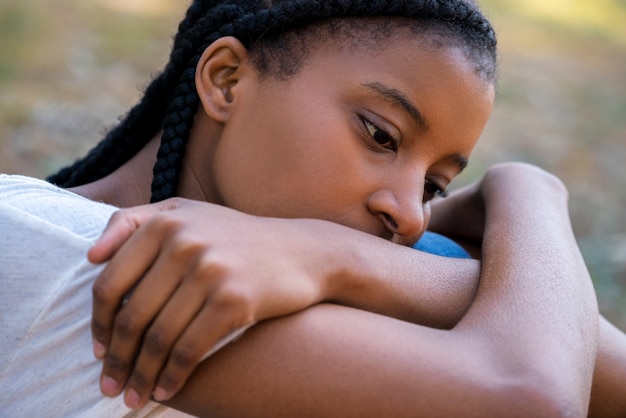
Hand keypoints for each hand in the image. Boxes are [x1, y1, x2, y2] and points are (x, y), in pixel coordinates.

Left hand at [89, 198, 330, 408]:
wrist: (303, 251)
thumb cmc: (238, 237)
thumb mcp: (186, 213)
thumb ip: (133, 222)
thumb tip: (90, 258)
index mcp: (163, 223)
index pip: (110, 284)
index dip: (99, 325)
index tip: (98, 351)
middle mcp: (183, 243)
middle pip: (132, 315)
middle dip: (116, 360)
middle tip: (109, 386)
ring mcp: (210, 271)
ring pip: (158, 337)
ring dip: (141, 376)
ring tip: (133, 397)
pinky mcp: (234, 299)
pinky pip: (189, 348)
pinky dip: (172, 376)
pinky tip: (166, 391)